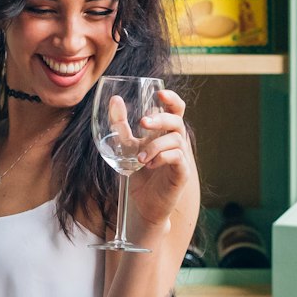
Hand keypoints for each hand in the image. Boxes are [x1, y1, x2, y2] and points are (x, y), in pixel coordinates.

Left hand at [124, 88, 194, 229]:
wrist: (143, 204)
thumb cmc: (139, 173)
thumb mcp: (126, 147)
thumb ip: (121, 125)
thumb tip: (115, 100)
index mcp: (164, 132)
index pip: (176, 109)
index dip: (172, 98)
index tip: (159, 93)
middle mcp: (175, 141)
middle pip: (177, 120)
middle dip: (160, 119)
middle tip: (142, 123)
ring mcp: (181, 156)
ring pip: (176, 139)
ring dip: (155, 145)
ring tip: (140, 158)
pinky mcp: (182, 173)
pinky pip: (178, 158)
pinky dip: (163, 157)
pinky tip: (150, 165)